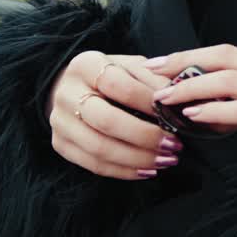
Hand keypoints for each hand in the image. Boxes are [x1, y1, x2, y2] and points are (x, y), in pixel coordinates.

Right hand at [48, 50, 184, 180]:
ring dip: (139, 158)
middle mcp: (67, 93)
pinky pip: (94, 165)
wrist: (73, 88)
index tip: (172, 113)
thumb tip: (176, 98)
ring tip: (166, 160)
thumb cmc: (110, 77)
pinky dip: (124, 171)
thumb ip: (152, 78)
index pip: (117, 85)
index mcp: (85, 65)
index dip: (146, 100)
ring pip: (100, 148)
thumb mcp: (130, 67)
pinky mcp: (60, 145)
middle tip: (174, 144)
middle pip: (107, 121)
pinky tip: (147, 170)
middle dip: (145, 136)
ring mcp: (60, 121)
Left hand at [147, 44, 236, 190]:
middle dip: (186, 61)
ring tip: (166, 97)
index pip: (231, 52)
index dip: (195, 55)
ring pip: (229, 80)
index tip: (165, 62)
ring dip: (192, 87)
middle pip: (226, 56)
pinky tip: (192, 117)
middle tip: (155, 70)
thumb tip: (213, 98)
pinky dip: (213, 111)